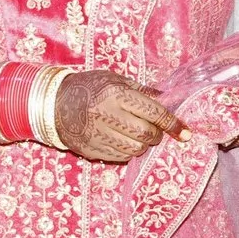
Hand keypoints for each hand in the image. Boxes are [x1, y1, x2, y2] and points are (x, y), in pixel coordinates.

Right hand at [54, 69, 183, 163]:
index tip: (185, 132)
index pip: (154, 113)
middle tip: (153, 129)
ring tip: (136, 134)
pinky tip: (122, 140)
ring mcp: (98, 135)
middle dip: (156, 135)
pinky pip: (121, 157)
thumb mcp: (114, 79)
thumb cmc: (88, 87)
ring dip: (143, 144)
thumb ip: (142, 91)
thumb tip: (167, 100)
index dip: (173, 124)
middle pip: (147, 134)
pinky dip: (128, 151)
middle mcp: (107, 115)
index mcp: (116, 94)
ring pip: (135, 149)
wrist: (53, 104)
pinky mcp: (92, 150)